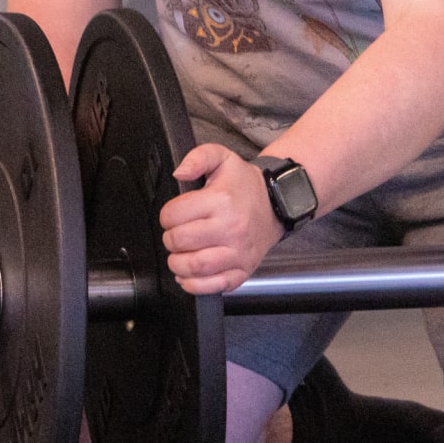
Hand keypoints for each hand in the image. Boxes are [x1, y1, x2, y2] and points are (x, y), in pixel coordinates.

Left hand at [160, 143, 283, 294]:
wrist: (277, 205)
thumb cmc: (245, 185)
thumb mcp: (222, 158)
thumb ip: (197, 157)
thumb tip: (179, 173)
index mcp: (221, 201)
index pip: (173, 215)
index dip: (166, 215)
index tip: (173, 216)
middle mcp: (231, 228)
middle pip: (180, 241)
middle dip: (169, 239)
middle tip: (175, 235)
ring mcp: (239, 252)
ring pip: (195, 266)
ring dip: (177, 263)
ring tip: (179, 255)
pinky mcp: (243, 270)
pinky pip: (214, 285)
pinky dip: (195, 284)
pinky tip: (188, 274)